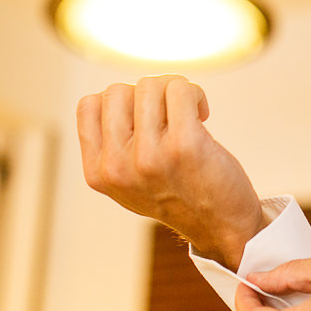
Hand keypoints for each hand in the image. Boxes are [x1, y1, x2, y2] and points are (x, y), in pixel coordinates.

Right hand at [76, 75, 264, 266]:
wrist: (221, 225)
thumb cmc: (179, 194)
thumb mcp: (127, 182)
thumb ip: (112, 146)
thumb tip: (116, 94)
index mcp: (98, 173)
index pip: (89, 106)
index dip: (120, 103)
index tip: (143, 119)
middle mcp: (118, 166)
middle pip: (118, 91)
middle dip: (147, 96)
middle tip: (170, 116)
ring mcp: (149, 156)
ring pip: (150, 85)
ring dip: (173, 91)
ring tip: (188, 115)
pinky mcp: (184, 144)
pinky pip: (180, 89)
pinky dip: (194, 93)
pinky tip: (202, 113)